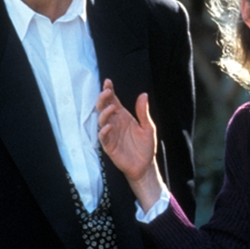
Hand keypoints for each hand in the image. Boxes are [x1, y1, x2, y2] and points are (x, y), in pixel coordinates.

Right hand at [96, 79, 164, 210]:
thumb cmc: (146, 146)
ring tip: (111, 107)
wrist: (145, 166)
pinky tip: (108, 127)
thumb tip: (144, 95)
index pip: (113, 100)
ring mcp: (111, 134)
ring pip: (101, 120)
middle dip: (103, 99)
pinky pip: (103, 137)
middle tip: (106, 91)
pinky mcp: (109, 146)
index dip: (109, 91)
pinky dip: (104, 132)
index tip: (108, 82)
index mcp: (123, 116)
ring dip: (104, 113)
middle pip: (104, 108)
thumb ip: (143, 112)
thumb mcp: (148, 127)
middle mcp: (115, 123)